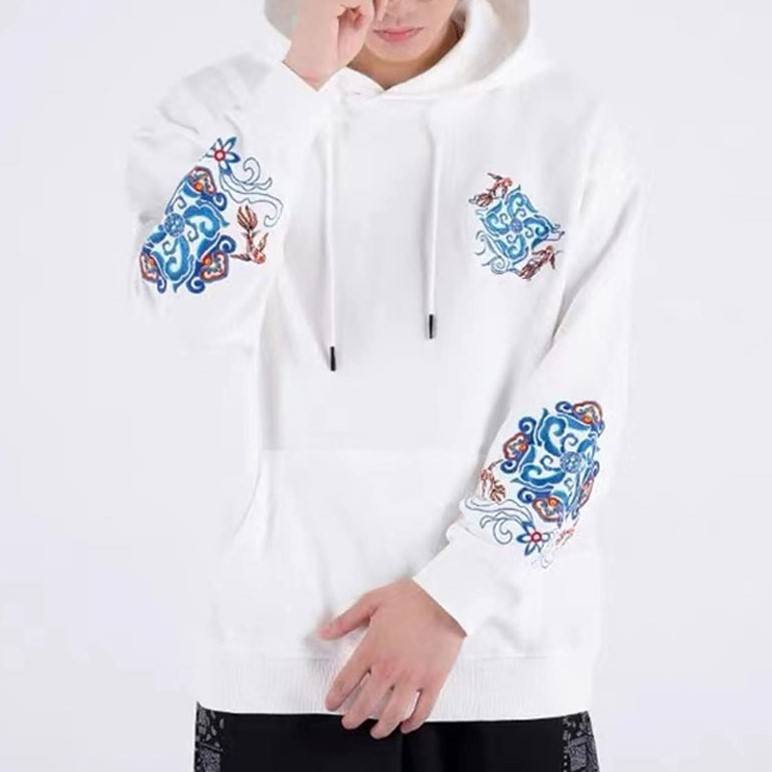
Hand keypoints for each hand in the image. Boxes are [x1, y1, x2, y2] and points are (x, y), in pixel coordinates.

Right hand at [284, 0, 387, 88]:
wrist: (312, 69)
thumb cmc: (331, 48)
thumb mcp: (355, 17)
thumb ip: (364, 0)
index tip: (377, 11)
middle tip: (377, 14)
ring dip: (371, 3)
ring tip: (365, 21)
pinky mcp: (326, 0)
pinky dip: (367, 11)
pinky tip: (356, 25)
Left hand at [316, 577, 465, 737]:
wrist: (445, 599)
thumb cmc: (411, 597)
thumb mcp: (372, 601)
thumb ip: (346, 620)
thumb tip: (324, 633)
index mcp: (372, 649)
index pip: (346, 682)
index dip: (336, 697)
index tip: (331, 704)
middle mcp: (390, 669)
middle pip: (366, 704)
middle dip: (353, 718)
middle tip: (348, 723)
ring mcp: (413, 678)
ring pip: (393, 714)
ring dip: (382, 728)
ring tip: (375, 732)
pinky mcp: (433, 681)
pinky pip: (422, 710)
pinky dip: (413, 722)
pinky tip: (406, 726)